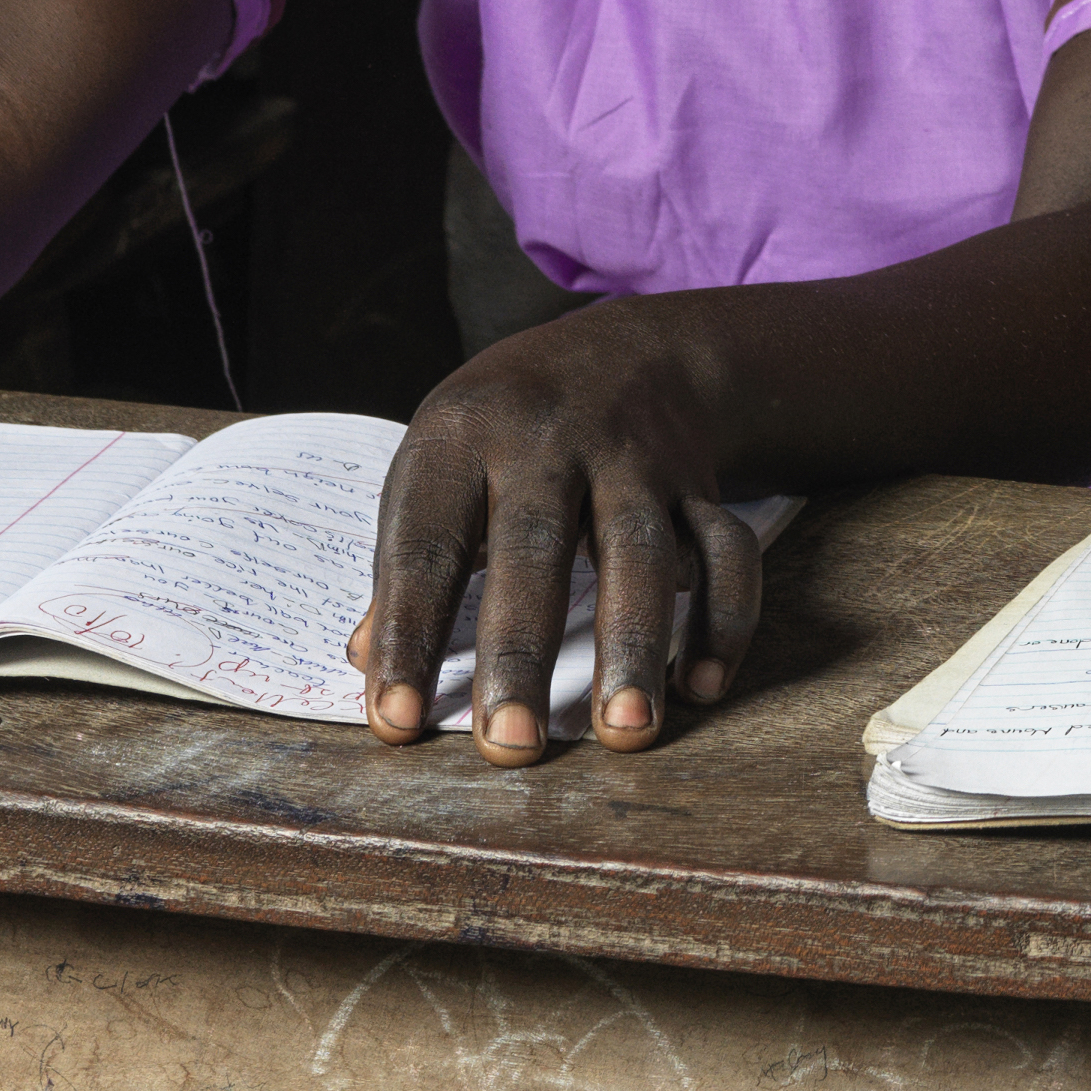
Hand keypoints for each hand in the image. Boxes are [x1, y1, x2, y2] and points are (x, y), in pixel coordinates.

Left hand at [354, 298, 776, 758]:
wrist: (626, 345)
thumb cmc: (505, 426)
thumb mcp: (440, 459)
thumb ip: (410, 556)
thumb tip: (364, 659)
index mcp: (465, 434)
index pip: (427, 544)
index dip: (408, 633)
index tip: (395, 720)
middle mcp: (550, 439)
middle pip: (535, 547)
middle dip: (522, 651)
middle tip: (509, 745)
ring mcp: (634, 457)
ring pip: (641, 550)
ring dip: (635, 644)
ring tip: (625, 730)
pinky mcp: (698, 480)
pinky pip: (726, 548)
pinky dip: (724, 617)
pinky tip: (703, 686)